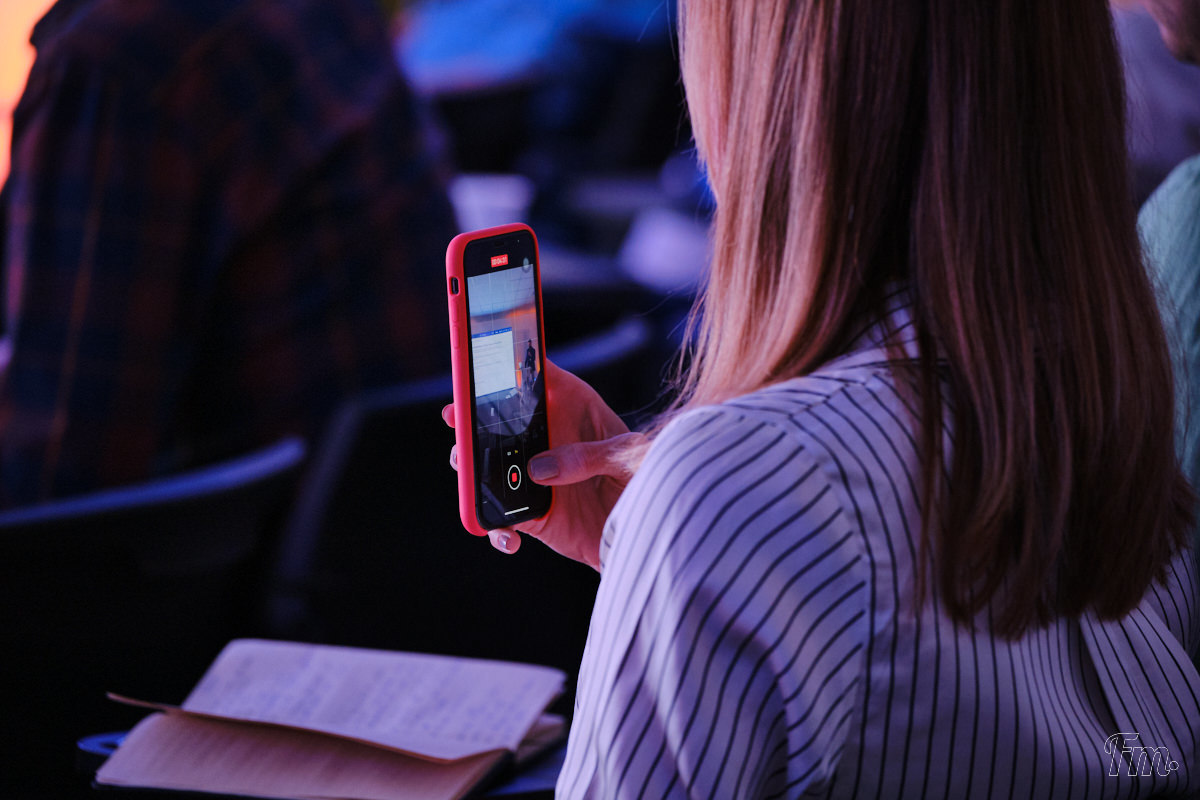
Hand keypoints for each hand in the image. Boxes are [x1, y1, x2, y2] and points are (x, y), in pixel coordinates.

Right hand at [443, 359, 644, 569]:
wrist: (657, 528)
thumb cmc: (652, 477)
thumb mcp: (631, 457)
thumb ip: (592, 455)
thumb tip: (541, 468)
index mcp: (574, 409)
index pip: (537, 379)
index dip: (508, 367)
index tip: (481, 364)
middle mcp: (549, 439)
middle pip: (500, 421)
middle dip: (471, 417)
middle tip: (456, 415)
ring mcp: (538, 476)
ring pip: (490, 466)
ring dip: (471, 468)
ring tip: (466, 468)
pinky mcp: (536, 515)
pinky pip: (503, 520)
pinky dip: (497, 529)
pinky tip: (508, 538)